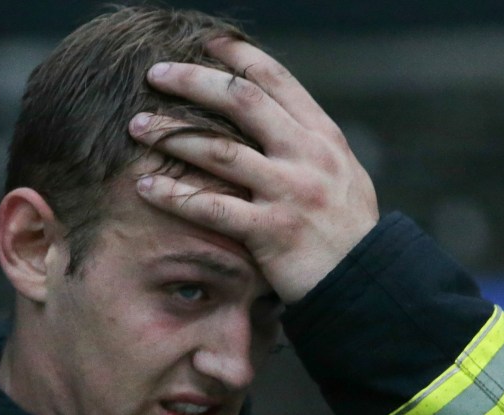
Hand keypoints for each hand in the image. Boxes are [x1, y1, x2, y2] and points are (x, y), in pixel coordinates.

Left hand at [128, 38, 378, 301]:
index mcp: (322, 135)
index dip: (235, 56)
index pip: (274, 79)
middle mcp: (307, 154)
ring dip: (173, 133)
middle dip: (193, 80)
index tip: (202, 44)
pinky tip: (145, 186)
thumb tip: (272, 118)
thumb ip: (306, 146)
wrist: (366, 282)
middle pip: (242, 100)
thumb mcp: (340, 175)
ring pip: (220, 149)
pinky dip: (175, 195)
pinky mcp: (272, 231)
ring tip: (137, 125)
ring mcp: (290, 191)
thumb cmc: (346, 232)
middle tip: (155, 73)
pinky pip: (213, 208)